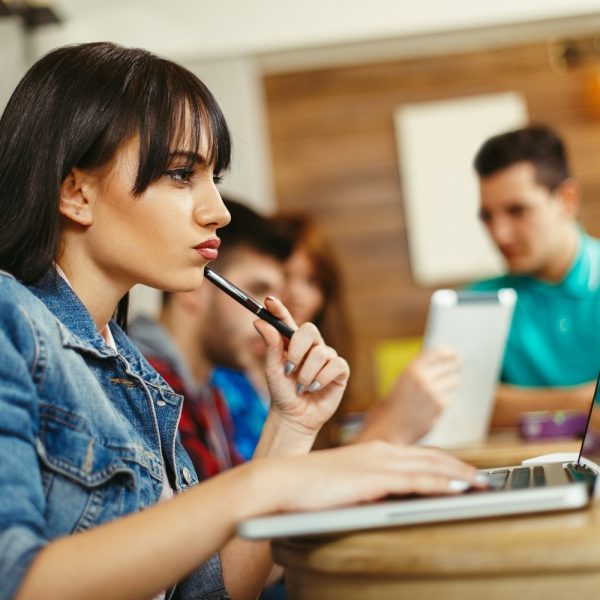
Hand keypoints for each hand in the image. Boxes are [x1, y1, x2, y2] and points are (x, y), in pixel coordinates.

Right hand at [246, 441, 484, 515]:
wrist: (281, 481)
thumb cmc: (308, 486)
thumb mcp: (345, 483)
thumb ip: (368, 487)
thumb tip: (386, 500)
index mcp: (374, 451)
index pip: (418, 455)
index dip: (445, 463)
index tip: (464, 473)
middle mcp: (380, 451)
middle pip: (430, 458)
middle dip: (459, 468)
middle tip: (484, 479)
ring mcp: (377, 462)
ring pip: (428, 466)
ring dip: (457, 475)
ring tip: (480, 484)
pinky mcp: (372, 478)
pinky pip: (414, 480)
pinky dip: (439, 484)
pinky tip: (455, 490)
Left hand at [254, 296, 348, 436]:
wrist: (295, 417)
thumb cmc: (282, 392)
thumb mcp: (272, 369)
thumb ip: (270, 345)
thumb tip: (259, 321)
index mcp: (292, 342)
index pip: (286, 320)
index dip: (279, 309)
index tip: (268, 301)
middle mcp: (311, 346)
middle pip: (309, 329)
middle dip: (297, 349)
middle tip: (288, 368)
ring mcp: (326, 357)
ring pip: (320, 353)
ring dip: (306, 374)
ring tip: (300, 387)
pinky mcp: (339, 370)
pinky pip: (334, 365)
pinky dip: (321, 378)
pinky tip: (315, 388)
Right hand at [357, 348, 459, 444]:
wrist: (391, 426)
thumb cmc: (395, 404)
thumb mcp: (403, 380)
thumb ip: (420, 371)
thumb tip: (442, 362)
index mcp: (412, 369)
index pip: (437, 353)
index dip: (449, 352)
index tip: (455, 354)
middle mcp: (423, 378)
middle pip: (450, 365)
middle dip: (453, 367)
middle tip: (455, 368)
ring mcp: (433, 392)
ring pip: (454, 380)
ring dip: (451, 383)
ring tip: (439, 390)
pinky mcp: (440, 406)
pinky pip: (450, 398)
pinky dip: (444, 400)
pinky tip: (432, 405)